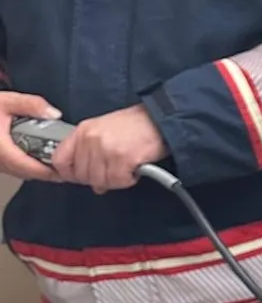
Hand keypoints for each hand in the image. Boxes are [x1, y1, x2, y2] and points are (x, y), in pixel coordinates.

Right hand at [0, 92, 63, 180]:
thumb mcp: (6, 101)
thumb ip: (30, 105)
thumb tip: (54, 114)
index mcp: (1, 149)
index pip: (28, 167)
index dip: (49, 171)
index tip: (65, 169)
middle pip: (26, 173)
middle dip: (46, 171)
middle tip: (66, 165)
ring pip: (19, 173)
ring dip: (36, 169)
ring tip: (54, 161)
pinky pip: (12, 168)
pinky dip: (26, 165)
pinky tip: (35, 156)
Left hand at [51, 104, 167, 193]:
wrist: (160, 120)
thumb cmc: (136, 125)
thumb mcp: (104, 130)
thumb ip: (90, 152)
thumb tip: (89, 179)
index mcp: (83, 131)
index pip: (60, 160)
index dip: (68, 173)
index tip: (77, 177)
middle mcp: (91, 140)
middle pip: (81, 175)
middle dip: (96, 179)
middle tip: (111, 172)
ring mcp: (106, 150)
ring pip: (99, 181)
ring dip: (114, 180)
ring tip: (125, 168)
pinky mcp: (122, 160)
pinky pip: (118, 181)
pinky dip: (127, 180)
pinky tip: (134, 169)